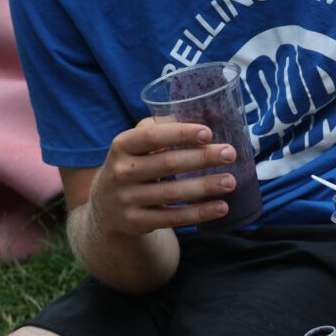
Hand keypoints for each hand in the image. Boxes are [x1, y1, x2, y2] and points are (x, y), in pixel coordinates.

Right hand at [88, 118, 237, 235]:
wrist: (105, 208)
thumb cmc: (133, 166)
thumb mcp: (137, 145)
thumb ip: (164, 128)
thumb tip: (210, 113)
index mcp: (122, 145)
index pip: (151, 136)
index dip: (180, 134)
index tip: (208, 133)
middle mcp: (120, 172)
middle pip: (167, 163)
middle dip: (202, 158)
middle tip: (230, 154)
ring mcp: (126, 199)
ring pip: (172, 192)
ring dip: (205, 186)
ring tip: (231, 181)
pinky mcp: (136, 222)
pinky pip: (173, 217)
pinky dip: (199, 213)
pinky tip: (222, 207)